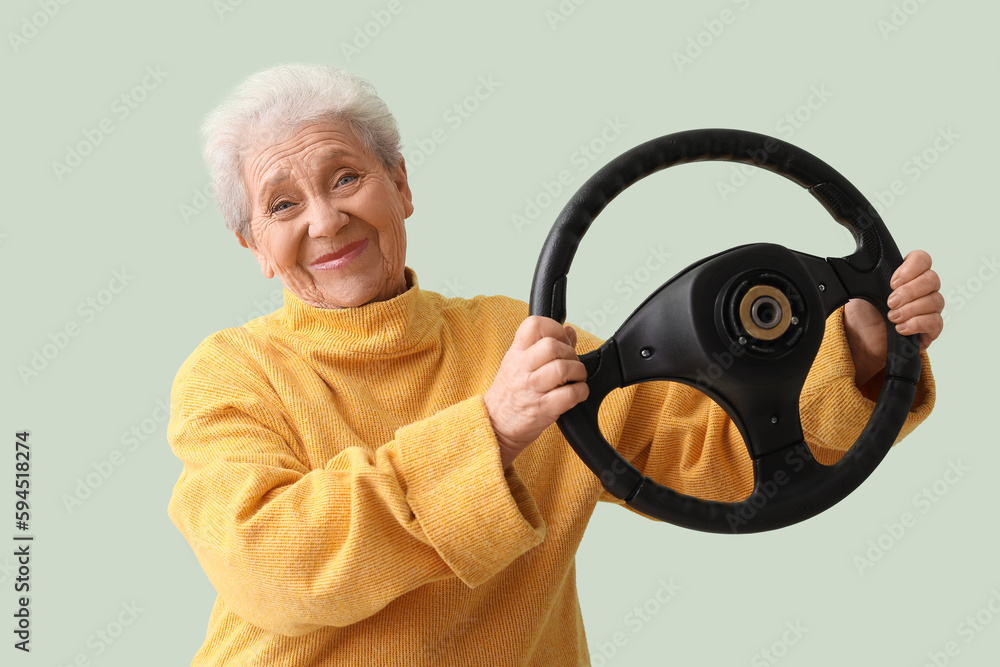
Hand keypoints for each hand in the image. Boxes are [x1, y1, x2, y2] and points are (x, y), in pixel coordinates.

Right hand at [484, 316, 589, 468]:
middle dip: (570, 353)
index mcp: (516, 354)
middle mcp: (521, 369)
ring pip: (562, 368)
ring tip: (576, 378)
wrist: (495, 426)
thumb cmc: (509, 395)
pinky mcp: (543, 409)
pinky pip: (570, 395)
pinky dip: (580, 392)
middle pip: (552, 345)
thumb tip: (569, 331)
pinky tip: (577, 393)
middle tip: (571, 362)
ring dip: (578, 372)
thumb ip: (544, 346)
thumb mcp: (519, 364)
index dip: (554, 327)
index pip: (534, 325)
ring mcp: (531, 389)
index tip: (562, 338)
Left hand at [842, 249, 943, 385]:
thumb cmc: (864, 314)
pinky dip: (917, 324)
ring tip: (892, 317)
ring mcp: (929, 308)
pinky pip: (935, 322)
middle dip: (909, 291)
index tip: (893, 282)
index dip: (911, 268)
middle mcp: (921, 289)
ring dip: (911, 309)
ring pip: (935, 300)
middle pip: (932, 279)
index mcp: (906, 275)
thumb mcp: (859, 290)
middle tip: (890, 302)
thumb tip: (859, 267)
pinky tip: (901, 327)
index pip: (922, 259)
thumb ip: (867, 276)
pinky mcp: (931, 328)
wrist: (862, 339)